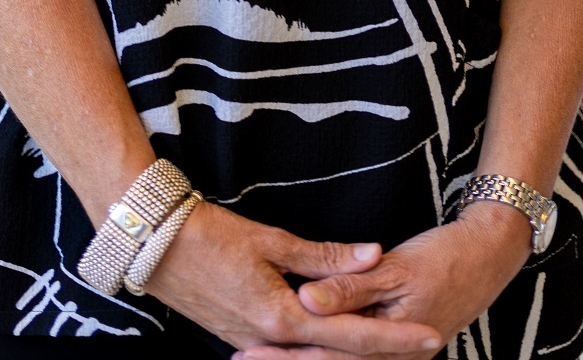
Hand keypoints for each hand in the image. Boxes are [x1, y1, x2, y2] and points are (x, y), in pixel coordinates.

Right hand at [146, 200, 440, 357]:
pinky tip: (335, 342)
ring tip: (391, 345)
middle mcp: (269, 340)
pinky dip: (320, 349)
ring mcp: (252, 342)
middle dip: (383, 353)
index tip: (430, 336)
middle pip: (338, 357)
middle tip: (426, 345)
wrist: (152, 245)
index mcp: (280, 319)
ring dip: (352, 353)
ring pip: (314, 357)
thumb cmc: (209, 236)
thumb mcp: (271, 240)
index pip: (351, 336)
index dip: (394, 338)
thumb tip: (373, 253)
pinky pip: (290, 352)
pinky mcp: (240, 335)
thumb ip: (324, 255)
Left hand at [237, 202, 532, 359]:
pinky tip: (300, 340)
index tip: (245, 354)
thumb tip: (307, 300)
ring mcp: (391, 350)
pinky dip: (324, 346)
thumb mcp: (396, 268)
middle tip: (240, 359)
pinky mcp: (391, 339)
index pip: (324, 355)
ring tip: (255, 352)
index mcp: (386, 341)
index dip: (284, 356)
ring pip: (337, 359)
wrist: (489, 257)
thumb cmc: (445, 258)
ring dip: (300, 355)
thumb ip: (349, 286)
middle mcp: (387, 355)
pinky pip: (351, 351)